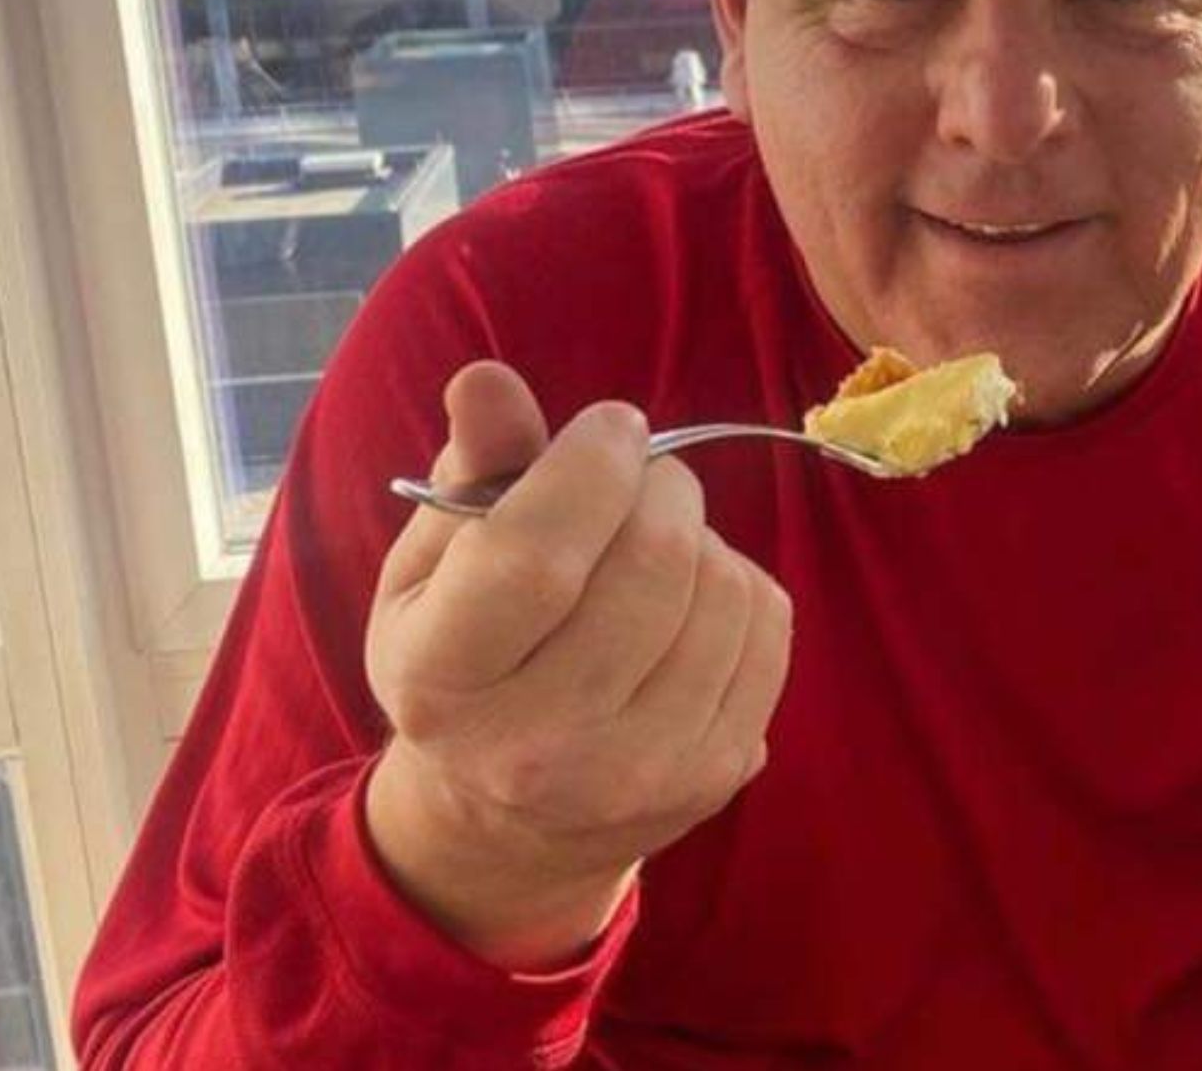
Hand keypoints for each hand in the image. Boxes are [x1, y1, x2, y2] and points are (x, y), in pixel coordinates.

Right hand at [364, 361, 791, 969]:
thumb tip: (489, 380)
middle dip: (660, 485)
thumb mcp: (432, 573)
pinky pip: (769, 625)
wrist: (509, 822)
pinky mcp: (716, 775)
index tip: (612, 427)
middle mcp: (538, 746)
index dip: (590, 465)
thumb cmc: (464, 665)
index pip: (536, 556)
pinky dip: (740, 585)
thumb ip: (471, 474)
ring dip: (701, 535)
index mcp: (440, 681)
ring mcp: (639, 770)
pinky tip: (690, 604)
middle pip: (653, 564)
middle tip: (639, 477)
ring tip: (652, 551)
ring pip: (723, 586)